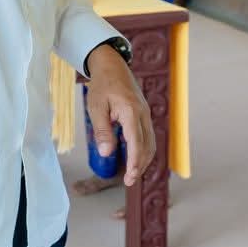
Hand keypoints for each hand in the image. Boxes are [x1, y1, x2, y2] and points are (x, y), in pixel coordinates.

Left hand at [84, 44, 157, 185]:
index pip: (136, 143)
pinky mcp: (144, 115)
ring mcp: (146, 114)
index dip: (134, 162)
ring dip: (143, 160)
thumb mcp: (96, 107)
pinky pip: (148, 136)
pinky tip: (136, 158)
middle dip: (139, 165)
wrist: (112, 65)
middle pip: (147, 146)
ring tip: (132, 174)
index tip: (129, 176)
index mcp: (131, 111)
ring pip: (150, 142)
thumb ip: (102, 131)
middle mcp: (143, 114)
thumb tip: (106, 153)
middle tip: (128, 181)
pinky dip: (144, 150)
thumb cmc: (102, 85)